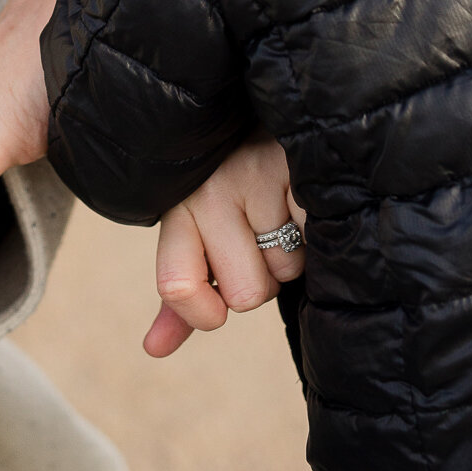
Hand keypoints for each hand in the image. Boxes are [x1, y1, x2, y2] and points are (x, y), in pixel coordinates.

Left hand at [144, 129, 304, 357]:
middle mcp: (208, 190)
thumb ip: (185, 294)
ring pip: (285, 270)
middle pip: (245, 295)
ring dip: (296, 255)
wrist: (273, 122)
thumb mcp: (202, 237)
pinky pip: (314, 239)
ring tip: (286, 213)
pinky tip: (306, 201)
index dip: (203, 314)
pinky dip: (318, 233)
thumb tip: (153, 349)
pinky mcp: (293, 165)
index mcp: (179, 212)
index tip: (219, 305)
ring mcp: (250, 173)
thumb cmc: (238, 194)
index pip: (176, 287)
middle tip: (265, 241)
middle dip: (264, 281)